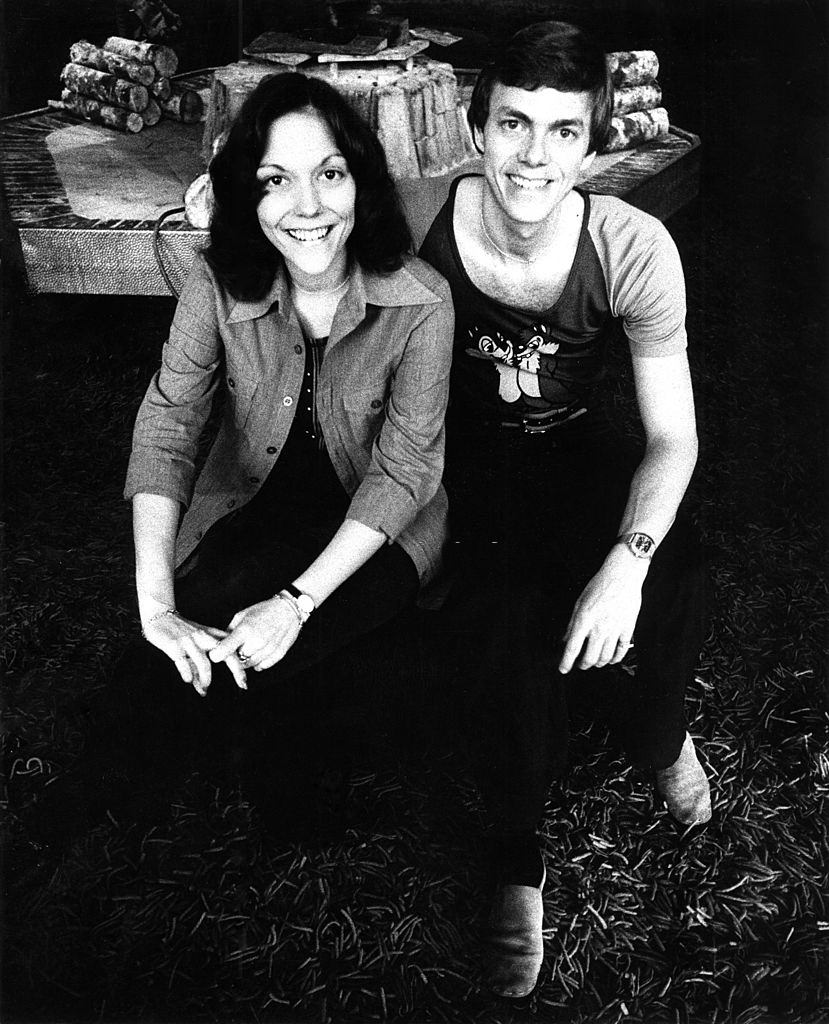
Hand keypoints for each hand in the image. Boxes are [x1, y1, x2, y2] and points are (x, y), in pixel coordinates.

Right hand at [142, 610, 247, 695]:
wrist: (159, 615)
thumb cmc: (179, 632)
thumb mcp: (193, 644)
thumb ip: (198, 665)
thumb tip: (203, 689)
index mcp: (211, 635)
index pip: (231, 649)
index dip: (240, 666)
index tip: (244, 682)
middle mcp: (203, 637)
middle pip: (226, 654)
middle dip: (236, 670)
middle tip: (242, 684)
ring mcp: (189, 641)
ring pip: (204, 662)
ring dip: (206, 678)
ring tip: (205, 689)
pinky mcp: (174, 645)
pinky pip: (183, 662)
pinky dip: (187, 673)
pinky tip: (188, 680)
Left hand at [209, 595, 301, 672]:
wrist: (289, 609)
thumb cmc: (264, 610)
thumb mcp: (242, 615)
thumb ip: (230, 630)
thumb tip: (219, 644)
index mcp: (245, 630)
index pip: (224, 650)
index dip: (217, 654)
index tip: (215, 654)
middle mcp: (257, 641)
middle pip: (237, 660)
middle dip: (235, 654)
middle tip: (239, 646)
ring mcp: (268, 649)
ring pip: (249, 664)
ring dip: (247, 659)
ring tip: (251, 646)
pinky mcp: (278, 654)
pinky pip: (263, 666)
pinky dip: (259, 662)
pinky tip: (260, 652)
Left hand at [558, 545, 647, 672]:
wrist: (622, 575)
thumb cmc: (599, 585)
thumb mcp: (579, 602)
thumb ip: (572, 623)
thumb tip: (565, 639)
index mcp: (584, 620)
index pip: (572, 648)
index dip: (566, 662)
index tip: (563, 669)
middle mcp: (599, 628)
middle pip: (589, 657)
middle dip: (583, 665)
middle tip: (581, 664)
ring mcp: (615, 629)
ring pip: (605, 657)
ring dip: (598, 663)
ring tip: (594, 662)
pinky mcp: (628, 628)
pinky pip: (622, 650)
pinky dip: (615, 658)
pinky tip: (611, 659)